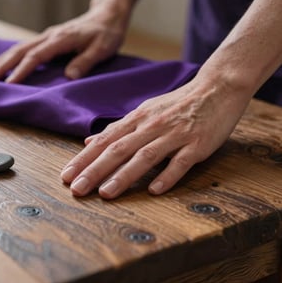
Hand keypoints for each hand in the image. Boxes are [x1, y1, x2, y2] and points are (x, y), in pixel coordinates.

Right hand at [0, 5, 128, 82]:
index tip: (9, 83)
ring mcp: (49, 36)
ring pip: (21, 47)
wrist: (108, 14)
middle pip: (21, 50)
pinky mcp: (50, 38)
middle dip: (3, 64)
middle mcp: (50, 36)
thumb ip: (85, 62)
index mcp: (61, 39)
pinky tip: (5, 61)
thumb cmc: (107, 32)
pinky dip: (13, 55)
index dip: (22, 70)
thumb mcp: (102, 49)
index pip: (36, 56)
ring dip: (4, 59)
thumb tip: (68, 77)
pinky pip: (27, 47)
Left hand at [60, 76, 250, 198]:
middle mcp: (152, 126)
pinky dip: (167, 175)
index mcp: (137, 119)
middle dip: (95, 170)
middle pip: (119, 149)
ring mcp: (175, 134)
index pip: (105, 140)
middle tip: (77, 189)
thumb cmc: (176, 104)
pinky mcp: (197, 143)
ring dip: (124, 175)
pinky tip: (154, 190)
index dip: (84, 159)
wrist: (215, 89)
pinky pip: (180, 161)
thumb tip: (89, 141)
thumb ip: (118, 128)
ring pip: (145, 156)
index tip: (67, 176)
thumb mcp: (144, 111)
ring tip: (106, 193)